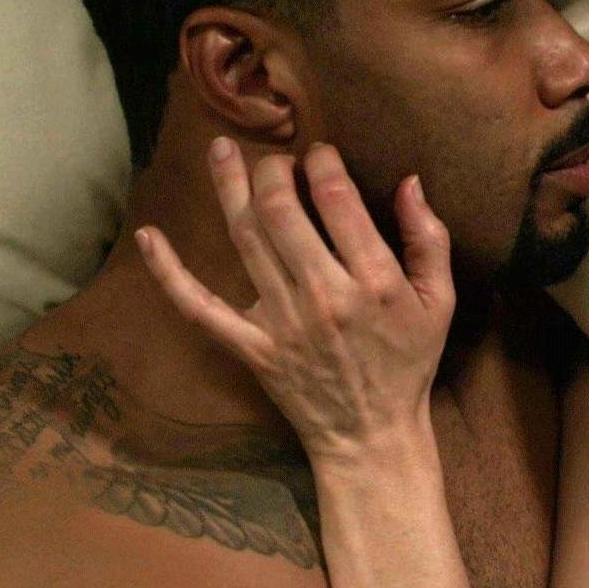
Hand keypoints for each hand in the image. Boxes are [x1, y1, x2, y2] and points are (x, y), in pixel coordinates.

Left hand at [135, 138, 454, 460]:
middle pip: (282, 211)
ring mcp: (282, 322)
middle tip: (276, 159)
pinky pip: (200, 307)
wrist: (371, 435)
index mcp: (374, 282)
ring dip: (228, 188)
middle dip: (273, 169)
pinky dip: (169, 272)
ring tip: (221, 152)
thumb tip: (409, 182)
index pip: (337, 200)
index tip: (320, 153)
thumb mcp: (439, 303)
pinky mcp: (251, 347)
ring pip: (245, 239)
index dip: (323, 163)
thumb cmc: (407, 363)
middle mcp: (324, 296)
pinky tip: (149, 236)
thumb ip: (429, 239)